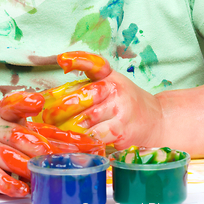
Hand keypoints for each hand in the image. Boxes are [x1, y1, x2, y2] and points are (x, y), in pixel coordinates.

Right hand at [0, 93, 52, 197]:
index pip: (12, 106)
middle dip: (34, 145)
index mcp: (3, 116)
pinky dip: (8, 184)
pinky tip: (21, 188)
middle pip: (15, 136)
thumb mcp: (9, 125)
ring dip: (25, 166)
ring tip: (39, 172)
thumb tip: (74, 140)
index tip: (38, 102)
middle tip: (49, 152)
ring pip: (7, 157)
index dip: (25, 103)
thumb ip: (36, 130)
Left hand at [38, 51, 162, 148]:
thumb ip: (85, 85)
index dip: (78, 60)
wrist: (156, 120)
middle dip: (61, 108)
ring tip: (52, 131)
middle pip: (84, 96)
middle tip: (47, 116)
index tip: (62, 60)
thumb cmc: (124, 102)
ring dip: (67, 127)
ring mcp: (120, 110)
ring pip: (86, 119)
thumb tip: (51, 97)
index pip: (94, 63)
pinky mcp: (122, 132)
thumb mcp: (109, 84)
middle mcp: (115, 89)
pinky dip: (82, 141)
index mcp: (109, 75)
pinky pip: (96, 137)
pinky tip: (72, 143)